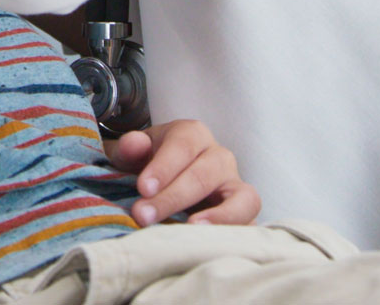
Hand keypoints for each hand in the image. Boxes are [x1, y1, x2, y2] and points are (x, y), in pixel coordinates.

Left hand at [103, 119, 259, 226]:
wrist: (163, 184)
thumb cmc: (147, 166)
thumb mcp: (132, 153)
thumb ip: (129, 148)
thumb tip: (133, 144)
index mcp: (192, 135)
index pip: (183, 146)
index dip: (164, 168)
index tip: (143, 189)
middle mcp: (220, 158)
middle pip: (205, 174)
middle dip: (174, 197)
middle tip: (144, 215)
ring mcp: (236, 187)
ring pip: (243, 198)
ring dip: (220, 215)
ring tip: (192, 228)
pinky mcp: (244, 216)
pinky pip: (250, 224)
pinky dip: (234, 234)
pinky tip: (210, 244)